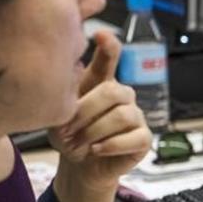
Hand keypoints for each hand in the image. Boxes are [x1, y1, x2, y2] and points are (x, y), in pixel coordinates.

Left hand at [50, 31, 151, 192]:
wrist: (80, 167)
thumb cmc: (71, 137)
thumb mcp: (59, 117)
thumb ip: (64, 100)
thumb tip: (65, 81)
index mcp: (101, 84)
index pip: (110, 58)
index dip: (108, 46)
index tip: (100, 33)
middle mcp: (122, 96)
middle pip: (112, 90)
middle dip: (85, 112)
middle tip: (66, 130)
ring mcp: (136, 116)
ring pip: (122, 115)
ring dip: (94, 131)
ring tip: (78, 144)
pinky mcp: (143, 138)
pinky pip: (133, 137)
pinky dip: (110, 145)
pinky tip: (96, 150)